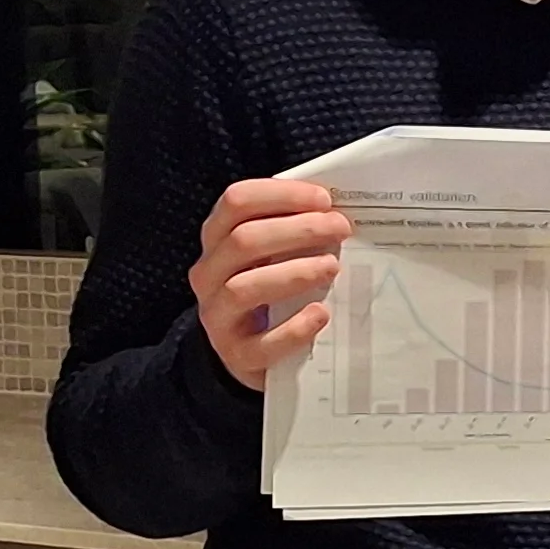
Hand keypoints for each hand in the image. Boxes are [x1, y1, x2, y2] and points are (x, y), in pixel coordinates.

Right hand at [191, 177, 351, 390]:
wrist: (245, 350)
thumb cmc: (269, 290)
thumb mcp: (271, 254)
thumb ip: (292, 230)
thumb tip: (337, 209)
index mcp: (218, 239)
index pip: (236, 202)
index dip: (281, 195)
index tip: (323, 199)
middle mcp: (209, 274)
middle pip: (244, 241)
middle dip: (298, 230)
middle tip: (340, 229)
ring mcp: (218, 315)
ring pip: (244, 288)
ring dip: (293, 273)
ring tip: (331, 267)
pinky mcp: (237, 354)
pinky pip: (261, 343)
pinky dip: (294, 329)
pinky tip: (320, 314)